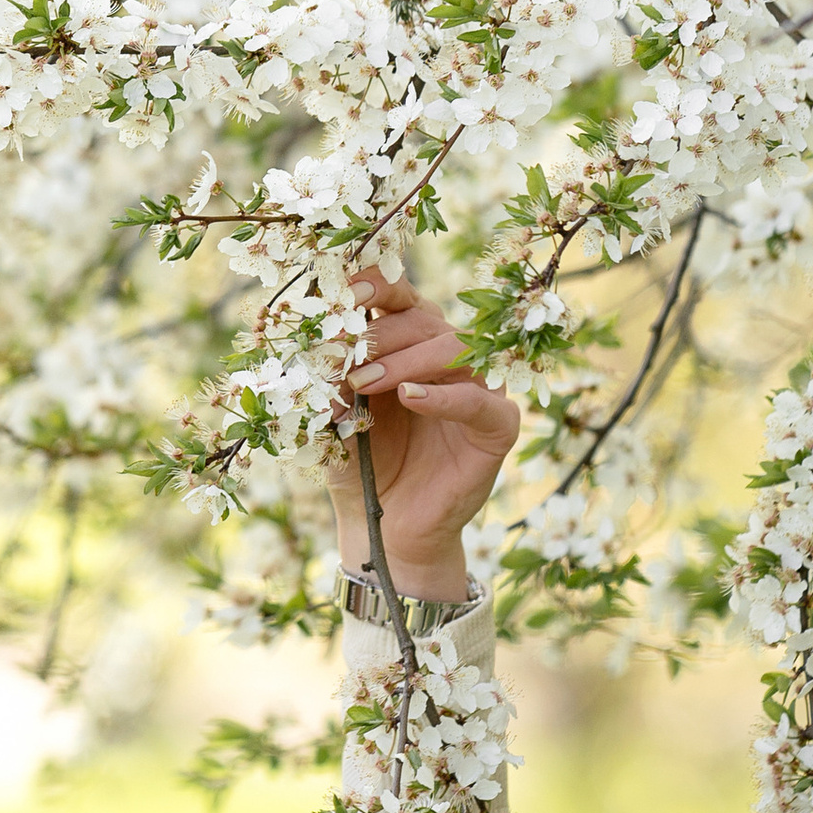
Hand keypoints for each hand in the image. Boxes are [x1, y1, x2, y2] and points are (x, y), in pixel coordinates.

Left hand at [318, 267, 517, 593]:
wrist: (385, 527)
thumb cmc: (359, 464)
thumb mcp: (333, 416)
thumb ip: (329, 381)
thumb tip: (315, 347)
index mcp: (406, 344)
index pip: (398, 298)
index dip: (376, 285)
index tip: (345, 291)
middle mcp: (445, 358)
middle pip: (423, 318)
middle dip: (379, 335)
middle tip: (345, 361)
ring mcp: (476, 388)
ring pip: (454, 347)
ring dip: (405, 360)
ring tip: (366, 384)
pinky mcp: (497, 427)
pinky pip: (479, 401)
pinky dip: (444, 396)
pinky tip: (410, 398)